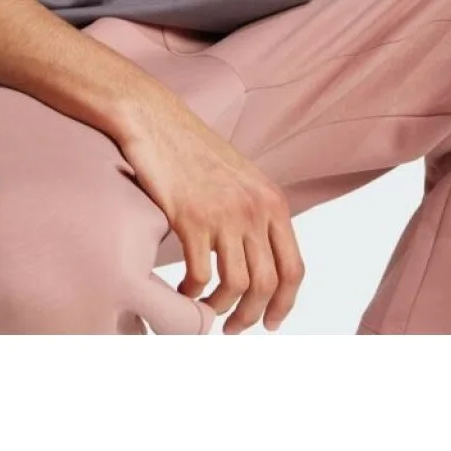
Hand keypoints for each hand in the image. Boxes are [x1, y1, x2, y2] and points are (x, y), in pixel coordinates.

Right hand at [119, 90, 303, 332]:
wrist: (156, 122)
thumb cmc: (193, 151)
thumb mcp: (241, 179)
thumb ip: (256, 214)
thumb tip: (259, 259)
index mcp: (273, 201)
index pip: (294, 268)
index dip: (285, 303)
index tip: (271, 322)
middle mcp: (255, 209)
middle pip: (268, 284)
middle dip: (252, 316)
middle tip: (234, 328)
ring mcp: (225, 214)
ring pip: (237, 286)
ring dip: (223, 310)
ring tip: (207, 313)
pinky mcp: (192, 219)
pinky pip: (200, 276)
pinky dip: (192, 294)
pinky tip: (183, 292)